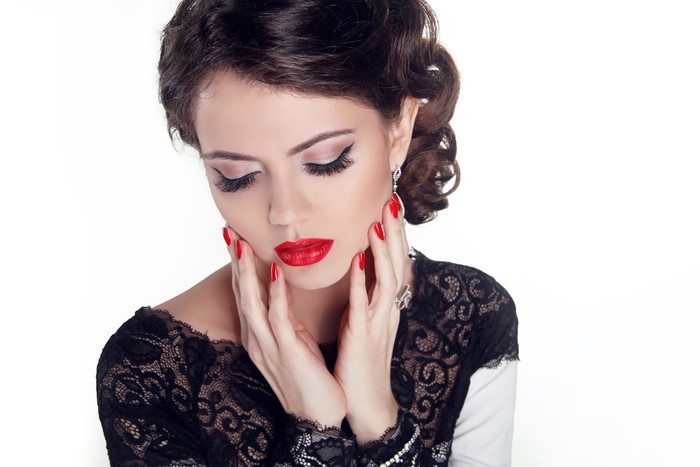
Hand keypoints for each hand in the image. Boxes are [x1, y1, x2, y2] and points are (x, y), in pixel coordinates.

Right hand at [225, 232, 346, 427]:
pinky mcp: (288, 354)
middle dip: (234, 263)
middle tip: (228, 231)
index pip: (244, 294)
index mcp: (258, 336)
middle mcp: (257, 340)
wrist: (318, 416)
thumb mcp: (294, 340)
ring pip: (253, 304)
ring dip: (246, 274)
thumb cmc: (308, 376)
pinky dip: (277, 296)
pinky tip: (277, 275)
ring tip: (242, 245)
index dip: (237, 266)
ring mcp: (269, 347)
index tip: (233, 237)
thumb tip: (284, 287)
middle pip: (241, 294)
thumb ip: (285, 316)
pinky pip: (279, 320)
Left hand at [333, 194, 409, 443]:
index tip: (390, 206)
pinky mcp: (364, 337)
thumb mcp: (367, 322)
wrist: (366, 400)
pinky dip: (361, 283)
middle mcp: (388, 309)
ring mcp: (378, 323)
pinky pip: (364, 306)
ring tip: (378, 224)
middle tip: (392, 202)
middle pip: (397, 264)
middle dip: (395, 233)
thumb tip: (364, 268)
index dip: (395, 235)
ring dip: (383, 251)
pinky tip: (357, 262)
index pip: (395, 262)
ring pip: (386, 280)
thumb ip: (368, 295)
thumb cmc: (362, 360)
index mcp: (387, 305)